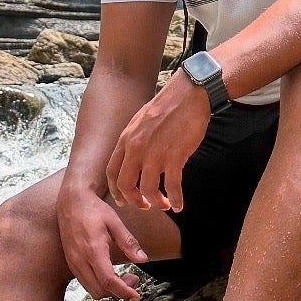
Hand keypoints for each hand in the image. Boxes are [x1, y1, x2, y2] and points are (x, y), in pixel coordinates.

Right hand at [57, 183, 148, 300]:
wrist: (71, 201)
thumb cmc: (94, 209)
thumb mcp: (115, 221)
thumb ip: (128, 242)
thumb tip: (143, 260)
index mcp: (93, 249)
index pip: (108, 280)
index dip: (123, 292)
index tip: (136, 296)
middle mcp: (80, 259)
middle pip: (100, 290)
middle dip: (119, 292)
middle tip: (134, 279)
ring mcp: (73, 262)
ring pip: (92, 289)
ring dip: (110, 290)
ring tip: (125, 277)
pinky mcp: (71, 262)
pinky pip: (86, 282)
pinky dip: (100, 284)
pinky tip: (110, 273)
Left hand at [106, 74, 210, 215]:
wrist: (188, 95)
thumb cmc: (167, 106)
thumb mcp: (140, 122)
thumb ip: (133, 141)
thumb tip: (133, 158)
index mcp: (126, 139)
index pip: (111, 171)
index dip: (115, 190)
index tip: (123, 200)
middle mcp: (136, 148)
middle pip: (125, 184)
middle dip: (133, 200)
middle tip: (144, 205)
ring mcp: (155, 153)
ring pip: (148, 189)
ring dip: (156, 202)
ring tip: (164, 205)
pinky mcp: (175, 156)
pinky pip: (172, 186)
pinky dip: (176, 199)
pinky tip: (179, 205)